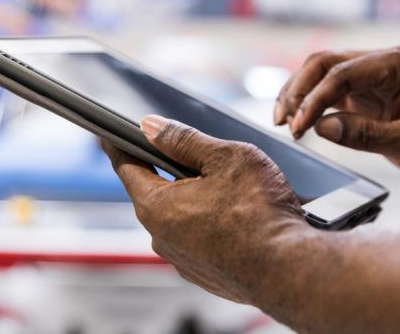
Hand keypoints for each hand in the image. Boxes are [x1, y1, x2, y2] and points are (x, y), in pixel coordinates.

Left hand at [102, 116, 307, 305]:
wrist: (292, 271)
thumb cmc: (261, 212)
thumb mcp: (223, 157)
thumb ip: (182, 140)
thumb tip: (151, 127)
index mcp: (157, 206)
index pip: (126, 166)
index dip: (118, 145)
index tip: (108, 134)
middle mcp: (162, 236)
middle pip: (152, 189)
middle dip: (164, 168)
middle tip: (183, 151)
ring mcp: (182, 258)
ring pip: (177, 213)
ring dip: (190, 195)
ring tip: (222, 184)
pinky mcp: (204, 272)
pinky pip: (194, 235)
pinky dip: (205, 219)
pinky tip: (232, 212)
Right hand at [274, 46, 399, 185]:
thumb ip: (365, 134)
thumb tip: (320, 126)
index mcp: (399, 64)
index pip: (342, 73)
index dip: (314, 99)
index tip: (298, 126)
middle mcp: (382, 61)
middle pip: (325, 63)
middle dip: (298, 90)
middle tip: (283, 121)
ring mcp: (372, 75)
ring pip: (321, 72)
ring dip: (298, 94)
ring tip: (282, 121)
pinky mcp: (365, 91)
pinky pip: (329, 89)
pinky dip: (310, 103)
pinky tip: (298, 119)